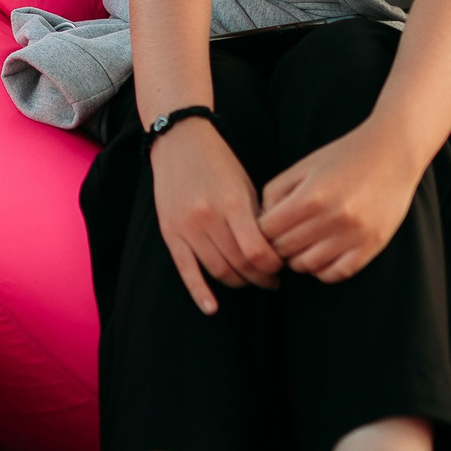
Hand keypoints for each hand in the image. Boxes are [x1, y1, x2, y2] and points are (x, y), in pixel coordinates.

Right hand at [151, 119, 279, 313]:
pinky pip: (186, 270)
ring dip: (238, 282)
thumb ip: (257, 219)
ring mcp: (187, 227)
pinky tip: (212, 307)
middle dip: (260, 277)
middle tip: (272, 280)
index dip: (273, 266)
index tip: (281, 266)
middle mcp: (208, 217)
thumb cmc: (219, 163)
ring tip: (251, 282)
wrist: (180, 143)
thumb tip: (274, 253)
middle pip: (239, 264)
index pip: (257, 251)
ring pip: (217, 270)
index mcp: (233, 203)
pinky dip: (199, 292)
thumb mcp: (246, 185)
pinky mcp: (170, 233)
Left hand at [258, 123, 423, 282]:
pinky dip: (323, 269)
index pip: (267, 231)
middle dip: (277, 245)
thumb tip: (261, 223)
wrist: (393, 152)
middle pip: (284, 250)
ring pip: (307, 265)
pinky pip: (336, 273)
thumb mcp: (304, 166)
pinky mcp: (371, 246)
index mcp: (310, 196)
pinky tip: (322, 254)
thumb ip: (276, 192)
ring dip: (298, 258)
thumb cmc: (344, 157)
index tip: (267, 226)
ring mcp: (353, 235)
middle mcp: (331, 218)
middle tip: (283, 237)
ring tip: (302, 245)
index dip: (261, 231)